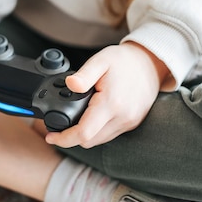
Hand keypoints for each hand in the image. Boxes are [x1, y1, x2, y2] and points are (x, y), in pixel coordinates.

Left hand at [45, 42, 169, 147]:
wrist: (151, 63)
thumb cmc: (124, 61)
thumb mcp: (101, 60)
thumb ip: (84, 75)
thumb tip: (70, 84)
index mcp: (112, 103)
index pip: (84, 133)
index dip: (64, 138)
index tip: (50, 136)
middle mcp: (122, 117)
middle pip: (89, 141)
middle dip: (70, 137)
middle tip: (58, 127)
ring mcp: (129, 122)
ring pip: (99, 140)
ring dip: (84, 135)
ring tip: (73, 121)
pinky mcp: (132, 123)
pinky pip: (109, 135)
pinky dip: (96, 131)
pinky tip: (90, 118)